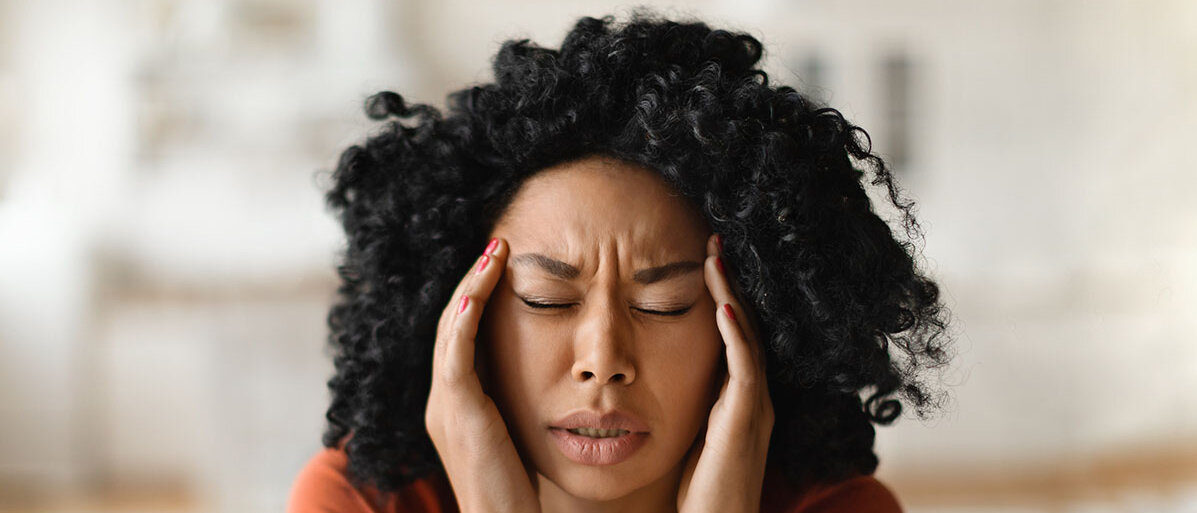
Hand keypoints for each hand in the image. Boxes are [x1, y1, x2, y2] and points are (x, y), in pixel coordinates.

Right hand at [425, 238, 540, 512]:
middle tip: (498, 244)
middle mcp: (442, 402)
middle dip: (472, 281)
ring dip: (471, 288)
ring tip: (495, 252)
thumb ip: (520, 404)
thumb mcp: (518, 437)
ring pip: (449, 331)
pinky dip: (463, 322)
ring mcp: (445, 408)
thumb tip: (550, 376)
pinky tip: (476, 295)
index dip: (477, 297)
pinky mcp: (457, 416)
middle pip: (450, 323)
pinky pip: (454, 358)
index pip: (460, 336)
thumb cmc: (521, 494)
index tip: (502, 265)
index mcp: (456, 405)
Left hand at [676, 233, 774, 512]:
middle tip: (714, 241)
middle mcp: (750, 398)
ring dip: (731, 296)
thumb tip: (648, 377)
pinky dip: (736, 336)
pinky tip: (723, 308)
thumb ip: (679, 405)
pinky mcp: (745, 423)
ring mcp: (752, 409)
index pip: (730, 335)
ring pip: (747, 338)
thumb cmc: (697, 494)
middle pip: (743, 326)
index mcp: (735, 400)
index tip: (702, 260)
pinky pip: (745, 370)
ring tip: (716, 258)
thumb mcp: (687, 437)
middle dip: (728, 283)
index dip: (719, 296)